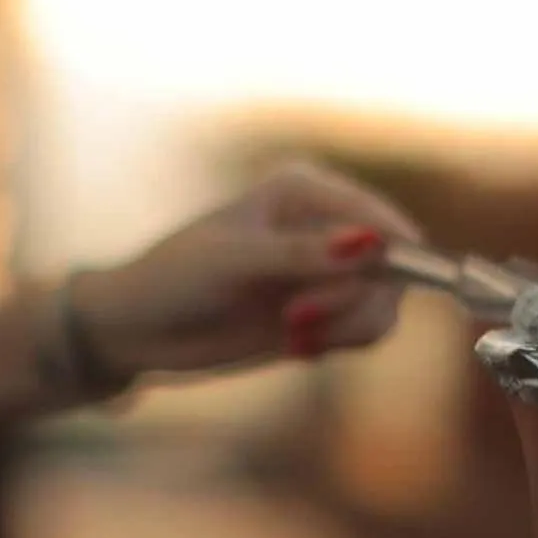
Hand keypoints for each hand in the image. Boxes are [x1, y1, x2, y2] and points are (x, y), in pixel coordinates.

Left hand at [73, 160, 421, 377]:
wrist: (141, 329)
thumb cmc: (176, 278)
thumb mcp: (238, 262)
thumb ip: (305, 254)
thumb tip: (372, 241)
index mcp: (304, 190)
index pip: (377, 216)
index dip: (396, 252)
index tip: (385, 289)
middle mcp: (324, 225)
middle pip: (391, 265)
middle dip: (353, 301)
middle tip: (296, 320)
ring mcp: (326, 271)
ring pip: (383, 303)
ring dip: (346, 326)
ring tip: (291, 335)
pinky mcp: (323, 312)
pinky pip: (365, 330)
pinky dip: (340, 342)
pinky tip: (295, 346)